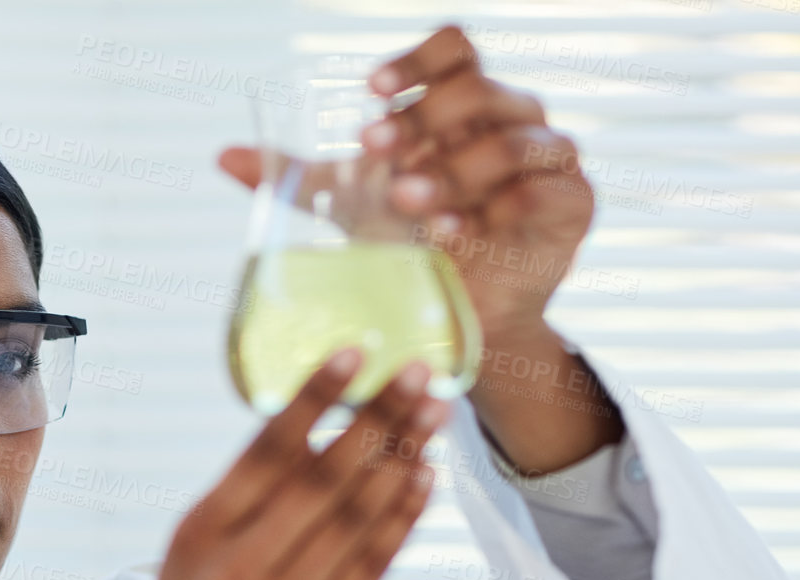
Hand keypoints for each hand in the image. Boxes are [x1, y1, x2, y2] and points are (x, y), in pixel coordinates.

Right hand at [111, 352, 448, 579]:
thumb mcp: (186, 564)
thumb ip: (239, 509)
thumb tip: (307, 434)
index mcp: (198, 534)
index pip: (266, 450)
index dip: (316, 397)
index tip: (355, 351)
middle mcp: (240, 565)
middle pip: (323, 475)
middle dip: (378, 416)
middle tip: (419, 371)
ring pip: (356, 516)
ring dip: (402, 457)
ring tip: (435, 413)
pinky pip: (373, 567)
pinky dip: (403, 519)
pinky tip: (425, 479)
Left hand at [217, 24, 593, 346]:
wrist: (463, 312)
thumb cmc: (414, 242)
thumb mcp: (351, 205)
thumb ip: (298, 178)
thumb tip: (225, 156)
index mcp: (467, 103)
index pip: (455, 48)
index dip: (414, 61)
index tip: (368, 92)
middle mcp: (515, 118)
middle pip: (476, 88)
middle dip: (420, 118)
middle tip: (372, 150)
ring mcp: (552, 158)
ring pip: (508, 138)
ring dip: (450, 168)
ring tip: (406, 199)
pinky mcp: (574, 203)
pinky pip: (538, 191)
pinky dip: (491, 209)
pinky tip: (452, 232)